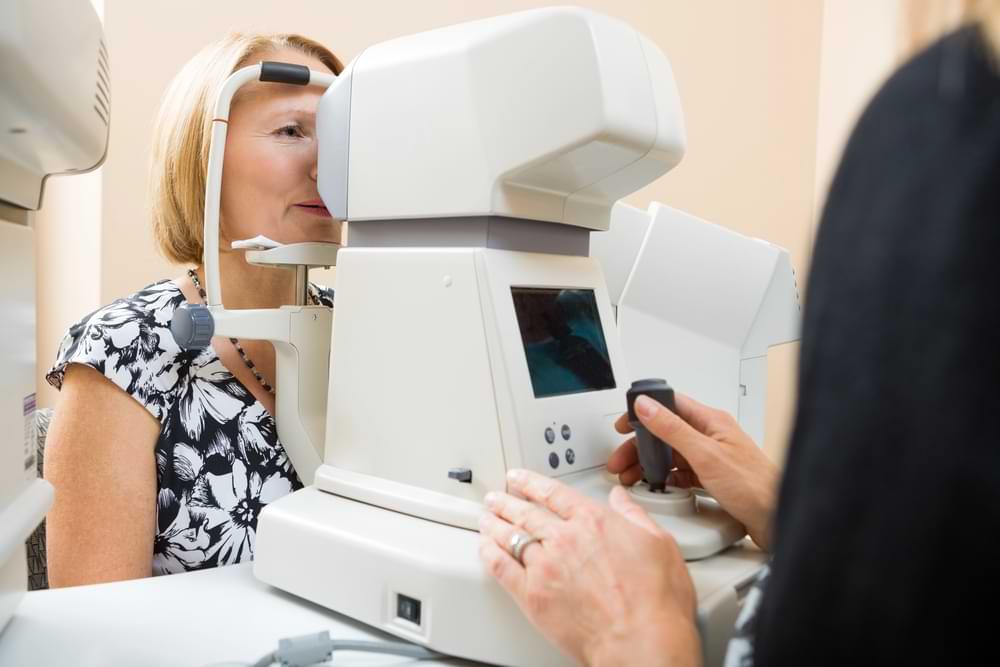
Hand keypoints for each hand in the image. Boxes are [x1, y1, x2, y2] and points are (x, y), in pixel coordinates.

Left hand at [479, 469, 700, 666]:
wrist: (641, 640)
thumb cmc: (656, 600)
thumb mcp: (659, 543)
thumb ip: (634, 516)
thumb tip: (621, 498)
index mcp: (593, 521)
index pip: (554, 493)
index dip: (532, 483)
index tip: (519, 478)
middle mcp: (565, 539)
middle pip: (527, 512)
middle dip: (507, 501)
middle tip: (495, 497)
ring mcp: (545, 566)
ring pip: (511, 536)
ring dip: (494, 524)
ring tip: (485, 518)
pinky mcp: (533, 595)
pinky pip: (502, 568)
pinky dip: (489, 554)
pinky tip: (484, 548)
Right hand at [608, 393, 778, 550]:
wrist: (778, 519)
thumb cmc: (755, 486)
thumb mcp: (706, 455)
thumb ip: (673, 429)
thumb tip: (647, 405)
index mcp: (711, 421)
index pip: (670, 404)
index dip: (643, 410)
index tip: (624, 424)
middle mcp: (711, 436)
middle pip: (665, 432)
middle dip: (639, 445)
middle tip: (621, 460)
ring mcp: (712, 457)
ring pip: (671, 454)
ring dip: (649, 463)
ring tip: (632, 476)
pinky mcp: (712, 478)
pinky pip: (681, 472)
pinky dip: (665, 478)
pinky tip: (657, 486)